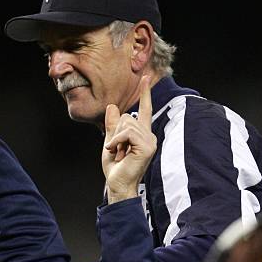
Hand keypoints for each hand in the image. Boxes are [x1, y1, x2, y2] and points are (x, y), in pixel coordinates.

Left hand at [102, 75, 156, 203]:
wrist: (118, 184)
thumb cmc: (115, 168)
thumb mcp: (110, 142)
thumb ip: (113, 125)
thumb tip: (113, 106)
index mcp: (142, 134)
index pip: (145, 110)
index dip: (145, 93)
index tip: (146, 77)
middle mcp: (149, 136)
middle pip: (128, 116)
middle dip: (116, 131)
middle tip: (117, 151)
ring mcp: (150, 141)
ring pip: (127, 123)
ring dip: (116, 138)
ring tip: (118, 153)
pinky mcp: (147, 147)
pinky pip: (128, 133)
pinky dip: (117, 141)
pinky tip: (117, 152)